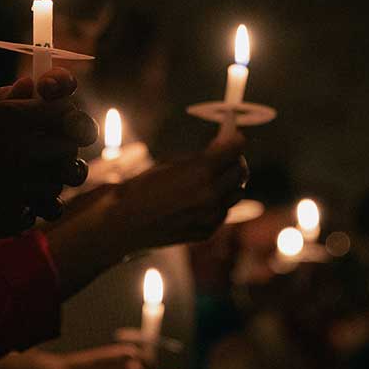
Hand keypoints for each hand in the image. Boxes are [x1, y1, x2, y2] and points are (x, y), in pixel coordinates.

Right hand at [0, 86, 96, 241]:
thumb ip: (2, 98)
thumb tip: (33, 88)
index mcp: (9, 117)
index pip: (69, 113)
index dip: (69, 118)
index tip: (63, 122)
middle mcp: (20, 151)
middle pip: (72, 150)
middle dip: (62, 148)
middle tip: (42, 151)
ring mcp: (17, 189)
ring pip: (62, 185)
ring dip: (50, 180)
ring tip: (27, 178)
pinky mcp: (8, 221)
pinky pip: (39, 212)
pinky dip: (29, 207)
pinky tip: (7, 200)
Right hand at [113, 132, 246, 251]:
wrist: (127, 221)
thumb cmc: (145, 186)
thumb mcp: (172, 161)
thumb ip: (203, 155)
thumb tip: (226, 142)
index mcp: (202, 171)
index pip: (236, 148)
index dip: (235, 140)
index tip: (232, 137)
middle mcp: (211, 194)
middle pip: (241, 171)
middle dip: (234, 161)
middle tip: (224, 157)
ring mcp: (211, 216)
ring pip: (237, 193)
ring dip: (229, 184)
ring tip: (211, 179)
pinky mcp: (208, 231)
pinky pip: (224, 212)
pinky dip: (219, 203)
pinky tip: (201, 200)